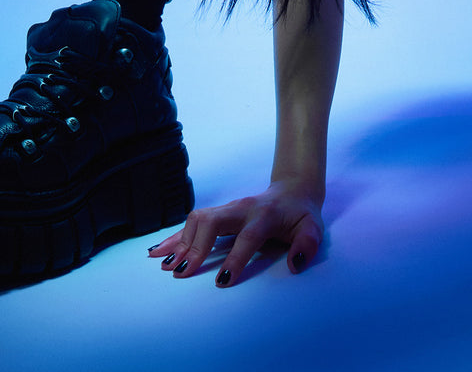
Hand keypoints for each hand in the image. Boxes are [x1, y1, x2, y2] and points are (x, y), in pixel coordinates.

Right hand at [147, 180, 323, 286]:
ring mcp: (227, 209)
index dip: (235, 258)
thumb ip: (307, 244)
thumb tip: (296, 263)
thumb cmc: (301, 215)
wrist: (292, 191)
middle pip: (211, 221)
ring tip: (165, 265)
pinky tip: (158, 251)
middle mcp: (241, 208)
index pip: (247, 237)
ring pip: (197, 219)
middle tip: (182, 272)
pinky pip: (192, 223)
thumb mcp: (313, 228)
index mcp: (264, 215)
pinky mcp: (218, 213)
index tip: (222, 280)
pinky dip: (174, 237)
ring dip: (180, 242)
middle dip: (195, 246)